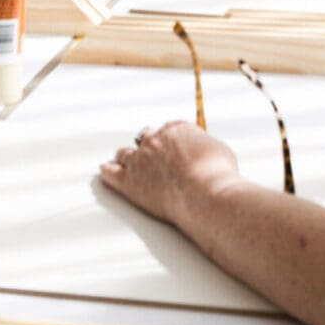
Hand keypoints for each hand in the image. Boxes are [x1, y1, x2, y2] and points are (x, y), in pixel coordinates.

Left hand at [99, 120, 239, 225]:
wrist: (204, 194)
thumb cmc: (217, 175)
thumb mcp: (220, 150)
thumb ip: (205, 146)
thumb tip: (204, 150)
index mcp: (177, 129)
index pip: (168, 129)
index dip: (169, 141)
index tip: (171, 149)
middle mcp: (155, 140)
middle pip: (145, 138)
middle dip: (149, 147)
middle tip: (152, 157)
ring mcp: (140, 160)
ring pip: (125, 153)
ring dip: (126, 158)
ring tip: (125, 162)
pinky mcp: (129, 181)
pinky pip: (111, 173)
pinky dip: (108, 172)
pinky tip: (105, 171)